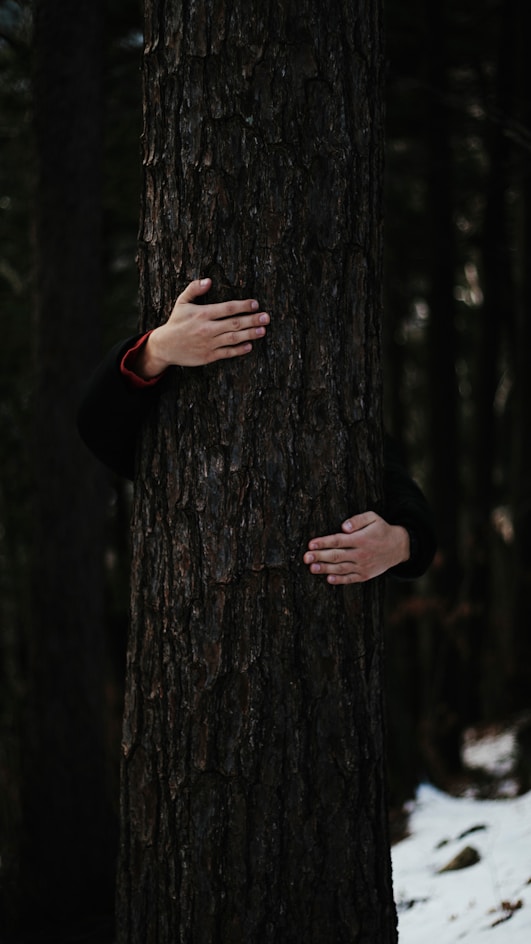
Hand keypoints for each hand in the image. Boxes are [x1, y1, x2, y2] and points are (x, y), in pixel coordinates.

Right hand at [133, 278, 269, 377]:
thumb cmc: (176, 322)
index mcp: (202, 313)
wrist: (165, 346)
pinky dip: (239, 350)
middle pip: (235, 323)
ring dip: (250, 334)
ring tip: (263, 330)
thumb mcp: (181, 302)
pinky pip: (227, 353)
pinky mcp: (209, 356)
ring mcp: (209, 343)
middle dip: (252, 319)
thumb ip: (194, 289)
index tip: (255, 304)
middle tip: (267, 317)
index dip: (243, 306)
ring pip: (234, 338)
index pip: (228, 308)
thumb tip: (208, 280)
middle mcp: (207, 328)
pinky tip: (249, 346)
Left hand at [303, 512, 409, 583]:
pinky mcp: (365, 575)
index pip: (338, 541)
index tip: (311, 544)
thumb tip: (343, 526)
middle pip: (336, 556)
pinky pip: (350, 579)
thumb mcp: (373, 518)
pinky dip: (339, 580)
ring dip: (325, 569)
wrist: (398, 547)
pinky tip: (328, 578)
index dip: (323, 543)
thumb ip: (358, 520)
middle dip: (319, 556)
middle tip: (305, 557)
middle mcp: (361, 554)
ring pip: (341, 568)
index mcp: (361, 539)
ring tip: (312, 568)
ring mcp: (363, 566)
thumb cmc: (381, 530)